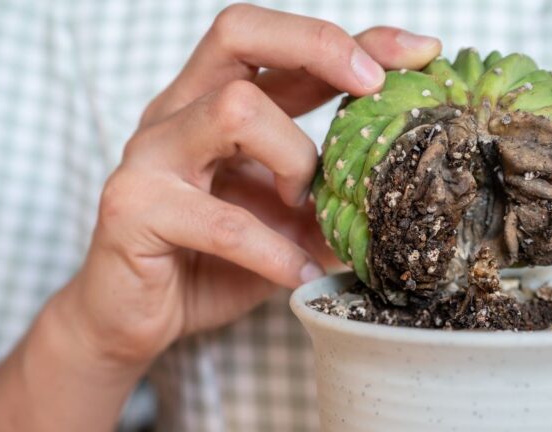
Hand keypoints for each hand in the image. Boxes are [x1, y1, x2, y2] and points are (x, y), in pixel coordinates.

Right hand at [58, 4, 442, 367]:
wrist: (134, 316)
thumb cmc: (208, 260)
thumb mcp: (283, 221)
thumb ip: (328, 198)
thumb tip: (403, 191)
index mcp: (211, 103)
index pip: (278, 45)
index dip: (348, 38)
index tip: (418, 51)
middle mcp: (177, 112)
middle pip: (239, 32)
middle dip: (319, 48)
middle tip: (373, 88)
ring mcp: (150, 155)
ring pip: (233, 110)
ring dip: (295, 158)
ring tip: (306, 205)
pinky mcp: (132, 208)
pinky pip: (220, 219)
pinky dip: (274, 250)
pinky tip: (297, 273)